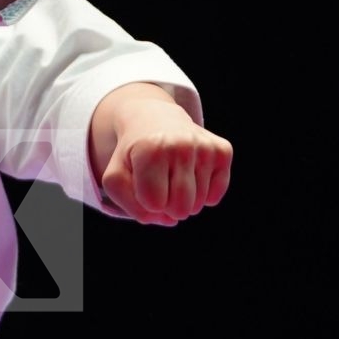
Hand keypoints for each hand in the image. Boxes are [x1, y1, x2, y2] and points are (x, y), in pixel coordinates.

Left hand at [98, 100, 232, 225]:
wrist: (154, 118)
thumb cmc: (134, 154)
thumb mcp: (116, 178)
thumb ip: (131, 206)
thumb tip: (170, 220)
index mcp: (151, 150)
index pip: (154, 204)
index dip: (146, 200)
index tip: (141, 180)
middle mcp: (181, 145)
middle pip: (180, 209)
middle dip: (167, 206)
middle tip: (159, 182)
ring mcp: (205, 147)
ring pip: (198, 205)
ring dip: (184, 199)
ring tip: (173, 173)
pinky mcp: (222, 150)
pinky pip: (215, 196)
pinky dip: (202, 195)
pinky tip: (191, 174)